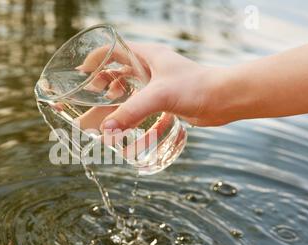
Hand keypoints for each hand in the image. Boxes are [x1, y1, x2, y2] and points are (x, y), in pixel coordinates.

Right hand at [96, 42, 222, 129]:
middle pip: (119, 73)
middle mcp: (151, 68)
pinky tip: (127, 131)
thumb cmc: (196, 88)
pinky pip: (144, 108)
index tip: (81, 75)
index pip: (113, 50)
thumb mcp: (159, 96)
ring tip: (102, 117)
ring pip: (130, 92)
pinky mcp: (167, 101)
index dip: (95, 60)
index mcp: (147, 56)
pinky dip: (134, 118)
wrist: (225, 99)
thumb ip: (131, 112)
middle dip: (102, 86)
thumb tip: (106, 130)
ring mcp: (159, 85)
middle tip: (88, 100)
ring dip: (116, 104)